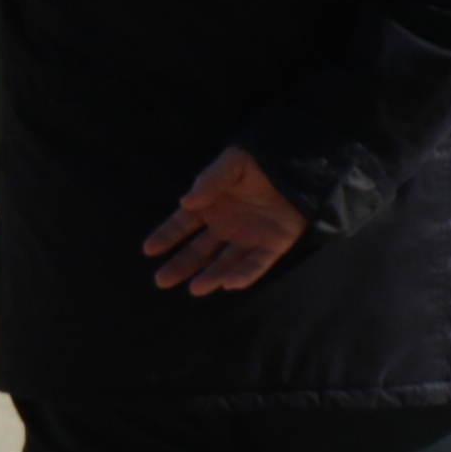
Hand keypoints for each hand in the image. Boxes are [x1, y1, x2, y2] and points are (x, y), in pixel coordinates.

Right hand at [143, 146, 304, 296]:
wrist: (300, 166)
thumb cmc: (261, 163)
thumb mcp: (232, 163)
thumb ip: (209, 181)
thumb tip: (186, 203)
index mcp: (212, 207)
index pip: (183, 225)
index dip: (167, 236)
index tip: (150, 249)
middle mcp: (226, 227)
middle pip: (199, 251)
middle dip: (181, 266)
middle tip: (162, 281)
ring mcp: (249, 238)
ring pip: (225, 263)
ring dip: (211, 277)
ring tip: (196, 289)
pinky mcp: (273, 246)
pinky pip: (257, 264)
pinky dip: (244, 275)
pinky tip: (230, 283)